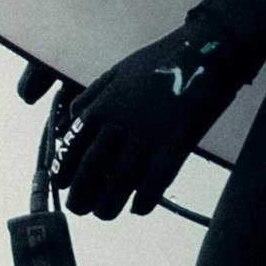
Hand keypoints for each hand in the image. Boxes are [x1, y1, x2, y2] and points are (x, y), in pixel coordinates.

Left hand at [53, 17, 244, 218]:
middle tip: (79, 208)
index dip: (63, 170)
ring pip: (121, 181)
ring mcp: (147, 135)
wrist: (203, 52)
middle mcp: (119, 123)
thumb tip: (70, 122)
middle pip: (92, 170)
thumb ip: (90, 97)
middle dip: (81, 196)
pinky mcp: (175, 144)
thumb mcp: (115, 72)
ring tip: (105, 214)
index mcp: (101, 105)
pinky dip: (145, 200)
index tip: (62, 184)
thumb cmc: (158, 62)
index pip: (72, 147)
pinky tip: (139, 209)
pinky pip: (155, 181)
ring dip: (109, 204)